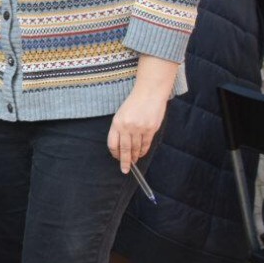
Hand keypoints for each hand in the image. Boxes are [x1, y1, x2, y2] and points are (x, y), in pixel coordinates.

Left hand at [106, 54, 177, 171]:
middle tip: (125, 170)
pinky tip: (141, 154)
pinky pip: (146, 144)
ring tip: (134, 162)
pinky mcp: (151, 129)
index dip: (115, 153)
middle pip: (125, 149)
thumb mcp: (121, 114)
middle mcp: (127, 127)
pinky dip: (143, 151)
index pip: (113, 143)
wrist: (149, 93)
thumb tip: (121, 146)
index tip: (116, 158)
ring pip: (136, 148)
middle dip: (125, 161)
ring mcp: (140, 128)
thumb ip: (120, 129)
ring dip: (135, 156)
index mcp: (117, 123)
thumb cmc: (134, 103)